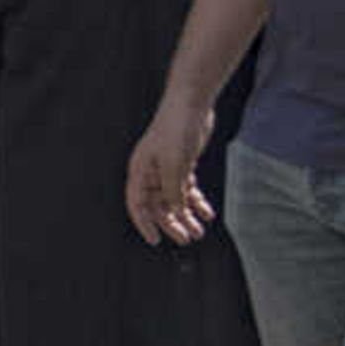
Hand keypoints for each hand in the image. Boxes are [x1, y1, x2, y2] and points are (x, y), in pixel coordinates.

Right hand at [126, 93, 215, 246]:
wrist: (190, 104)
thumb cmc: (176, 130)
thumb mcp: (175, 165)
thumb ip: (174, 191)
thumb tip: (177, 212)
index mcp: (141, 171)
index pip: (137, 204)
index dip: (144, 224)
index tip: (156, 241)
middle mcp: (150, 172)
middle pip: (158, 205)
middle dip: (172, 223)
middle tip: (187, 238)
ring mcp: (166, 169)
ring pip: (174, 199)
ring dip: (186, 215)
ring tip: (199, 231)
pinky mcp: (181, 164)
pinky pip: (186, 189)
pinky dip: (196, 201)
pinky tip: (208, 212)